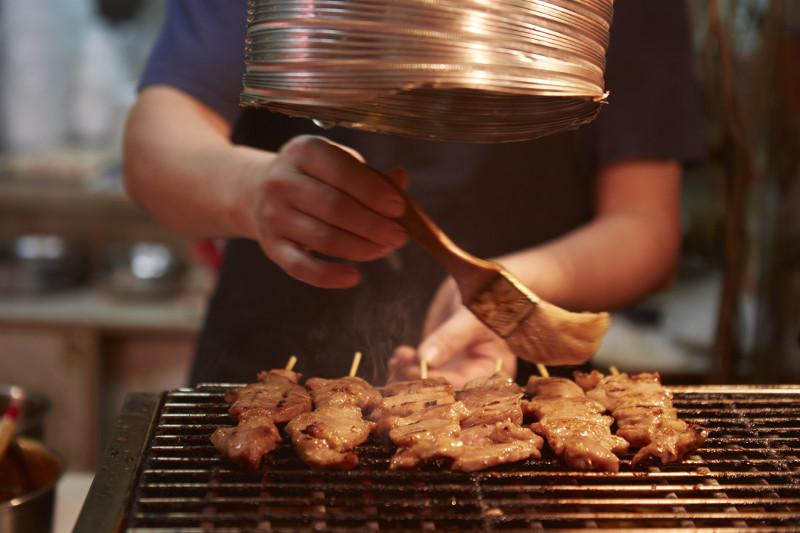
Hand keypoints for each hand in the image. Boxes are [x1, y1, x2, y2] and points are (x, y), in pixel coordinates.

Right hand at [245, 135, 408, 287]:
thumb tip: (400, 180)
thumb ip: (370, 175)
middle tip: (400, 236)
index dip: (374, 192)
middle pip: (335, 208)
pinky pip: (302, 268)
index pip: (343, 172)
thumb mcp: (339, 163)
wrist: (258, 190)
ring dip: (361, 248)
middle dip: (374, 225)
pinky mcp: (272, 246)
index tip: (399, 208)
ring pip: (324, 239)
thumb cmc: (314, 176)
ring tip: (385, 249)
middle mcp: (282, 181)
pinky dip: (330, 276)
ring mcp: (274, 216)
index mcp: (304, 151)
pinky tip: (354, 276)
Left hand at [388, 278, 516, 387]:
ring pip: (426, 384)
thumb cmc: (488, 298)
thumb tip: (424, 360)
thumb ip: (450, 338)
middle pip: (442, 392)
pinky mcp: (437, 360)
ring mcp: (453, 369)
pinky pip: (419, 372)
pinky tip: (396, 359)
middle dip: (418, 382)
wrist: (484, 282)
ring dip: (407, 376)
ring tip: (398, 358)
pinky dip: (404, 369)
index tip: (414, 371)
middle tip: (400, 367)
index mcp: (493, 372)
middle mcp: (473, 376)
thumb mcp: (471, 318)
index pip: (463, 387)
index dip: (436, 383)